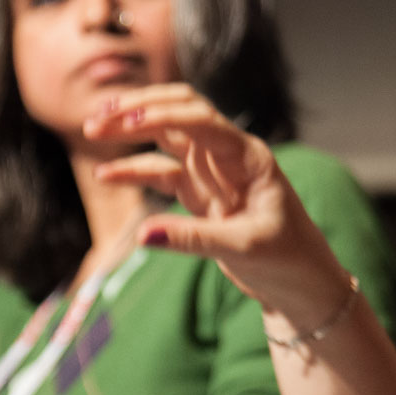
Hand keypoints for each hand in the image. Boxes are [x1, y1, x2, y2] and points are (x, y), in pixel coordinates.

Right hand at [84, 84, 348, 322]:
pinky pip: (160, 172)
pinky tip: (105, 175)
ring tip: (92, 129)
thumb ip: (193, 239)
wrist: (303, 285)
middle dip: (139, 108)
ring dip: (130, 130)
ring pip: (165, 136)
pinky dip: (133, 170)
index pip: (201, 119)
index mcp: (248, 156)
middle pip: (179, 111)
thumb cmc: (289, 260)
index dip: (163, 115)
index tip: (126, 121)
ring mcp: (211, 172)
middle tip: (99, 116)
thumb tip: (142, 236)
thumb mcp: (245, 248)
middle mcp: (227, 155)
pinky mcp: (198, 194)